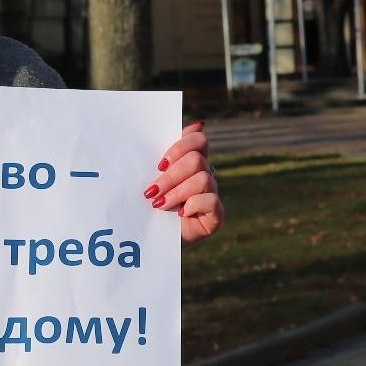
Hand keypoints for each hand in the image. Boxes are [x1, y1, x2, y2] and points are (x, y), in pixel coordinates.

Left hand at [147, 121, 221, 245]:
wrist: (151, 237)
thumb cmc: (148, 205)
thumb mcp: (151, 178)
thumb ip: (164, 157)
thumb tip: (190, 127)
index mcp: (191, 161)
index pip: (199, 140)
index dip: (180, 147)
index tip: (160, 164)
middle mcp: (205, 174)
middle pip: (197, 160)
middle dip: (171, 176)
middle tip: (152, 191)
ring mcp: (212, 194)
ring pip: (203, 179)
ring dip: (177, 192)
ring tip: (159, 205)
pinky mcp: (216, 215)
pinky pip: (211, 200)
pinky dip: (192, 205)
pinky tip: (180, 214)